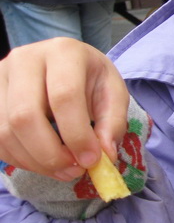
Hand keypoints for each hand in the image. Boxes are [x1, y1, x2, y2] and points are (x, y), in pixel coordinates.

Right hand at [0, 38, 128, 180]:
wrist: (66, 65)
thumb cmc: (91, 79)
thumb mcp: (113, 93)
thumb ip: (112, 123)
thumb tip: (105, 155)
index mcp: (64, 52)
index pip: (64, 97)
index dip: (77, 134)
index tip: (91, 160)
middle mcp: (25, 59)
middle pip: (25, 116)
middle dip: (50, 154)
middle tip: (74, 170)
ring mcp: (0, 77)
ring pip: (4, 131)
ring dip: (34, 161)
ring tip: (63, 170)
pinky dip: (19, 159)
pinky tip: (42, 162)